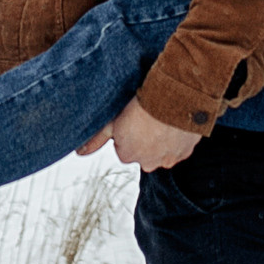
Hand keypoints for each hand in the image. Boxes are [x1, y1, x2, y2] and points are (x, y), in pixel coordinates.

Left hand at [76, 97, 200, 170]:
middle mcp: (147, 164)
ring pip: (161, 151)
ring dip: (162, 140)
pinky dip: (177, 139)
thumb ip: (96, 139)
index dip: (128, 130)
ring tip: (162, 120)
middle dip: (145, 139)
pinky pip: (179, 148)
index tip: (133, 118)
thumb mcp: (112, 120)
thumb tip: (79, 153)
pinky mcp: (185, 153)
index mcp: (126, 156)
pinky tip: (174, 124)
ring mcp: (167, 160)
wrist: (173, 99)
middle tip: (147, 118)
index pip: (124, 146)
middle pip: (143, 152)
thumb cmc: (140, 107)